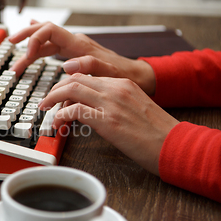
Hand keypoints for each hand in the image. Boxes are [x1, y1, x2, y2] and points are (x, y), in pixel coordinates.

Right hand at [8, 21, 156, 94]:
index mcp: (80, 45)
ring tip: (17, 60)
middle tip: (10, 43)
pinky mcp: (74, 54)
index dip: (35, 39)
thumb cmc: (124, 76)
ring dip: (30, 49)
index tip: (27, 55)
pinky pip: (52, 46)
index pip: (50, 31)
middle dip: (25, 37)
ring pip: (46, 42)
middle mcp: (75, 43)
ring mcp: (74, 48)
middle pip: (44, 32)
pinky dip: (39, 47)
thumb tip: (66, 64)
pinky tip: (32, 46)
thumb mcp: (109, 73)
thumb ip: (89, 66)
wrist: (138, 76)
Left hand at [39, 73, 178, 174]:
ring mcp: (111, 103)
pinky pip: (75, 110)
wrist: (175, 145)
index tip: (59, 95)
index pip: (86, 76)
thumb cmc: (157, 132)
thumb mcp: (135, 107)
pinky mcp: (108, 121)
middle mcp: (116, 88)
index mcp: (123, 83)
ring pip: (72, 89)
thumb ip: (114, 103)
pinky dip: (61, 116)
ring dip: (53, 99)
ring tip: (45, 109)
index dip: (67, 85)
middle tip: (46, 101)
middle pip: (75, 78)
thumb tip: (91, 110)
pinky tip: (59, 124)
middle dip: (55, 89)